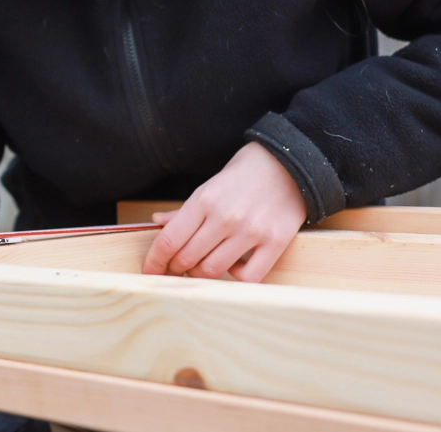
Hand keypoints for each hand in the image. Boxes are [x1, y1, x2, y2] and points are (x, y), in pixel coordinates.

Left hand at [142, 141, 306, 281]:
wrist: (290, 162)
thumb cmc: (245, 173)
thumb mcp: (210, 185)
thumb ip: (185, 209)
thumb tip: (157, 222)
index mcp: (205, 199)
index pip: (169, 240)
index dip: (155, 260)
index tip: (149, 270)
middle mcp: (226, 217)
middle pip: (187, 258)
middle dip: (175, 269)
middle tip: (175, 270)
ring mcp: (251, 231)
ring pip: (213, 270)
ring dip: (201, 275)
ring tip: (201, 268)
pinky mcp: (275, 243)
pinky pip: (248, 277)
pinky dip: (235, 277)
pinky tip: (234, 266)